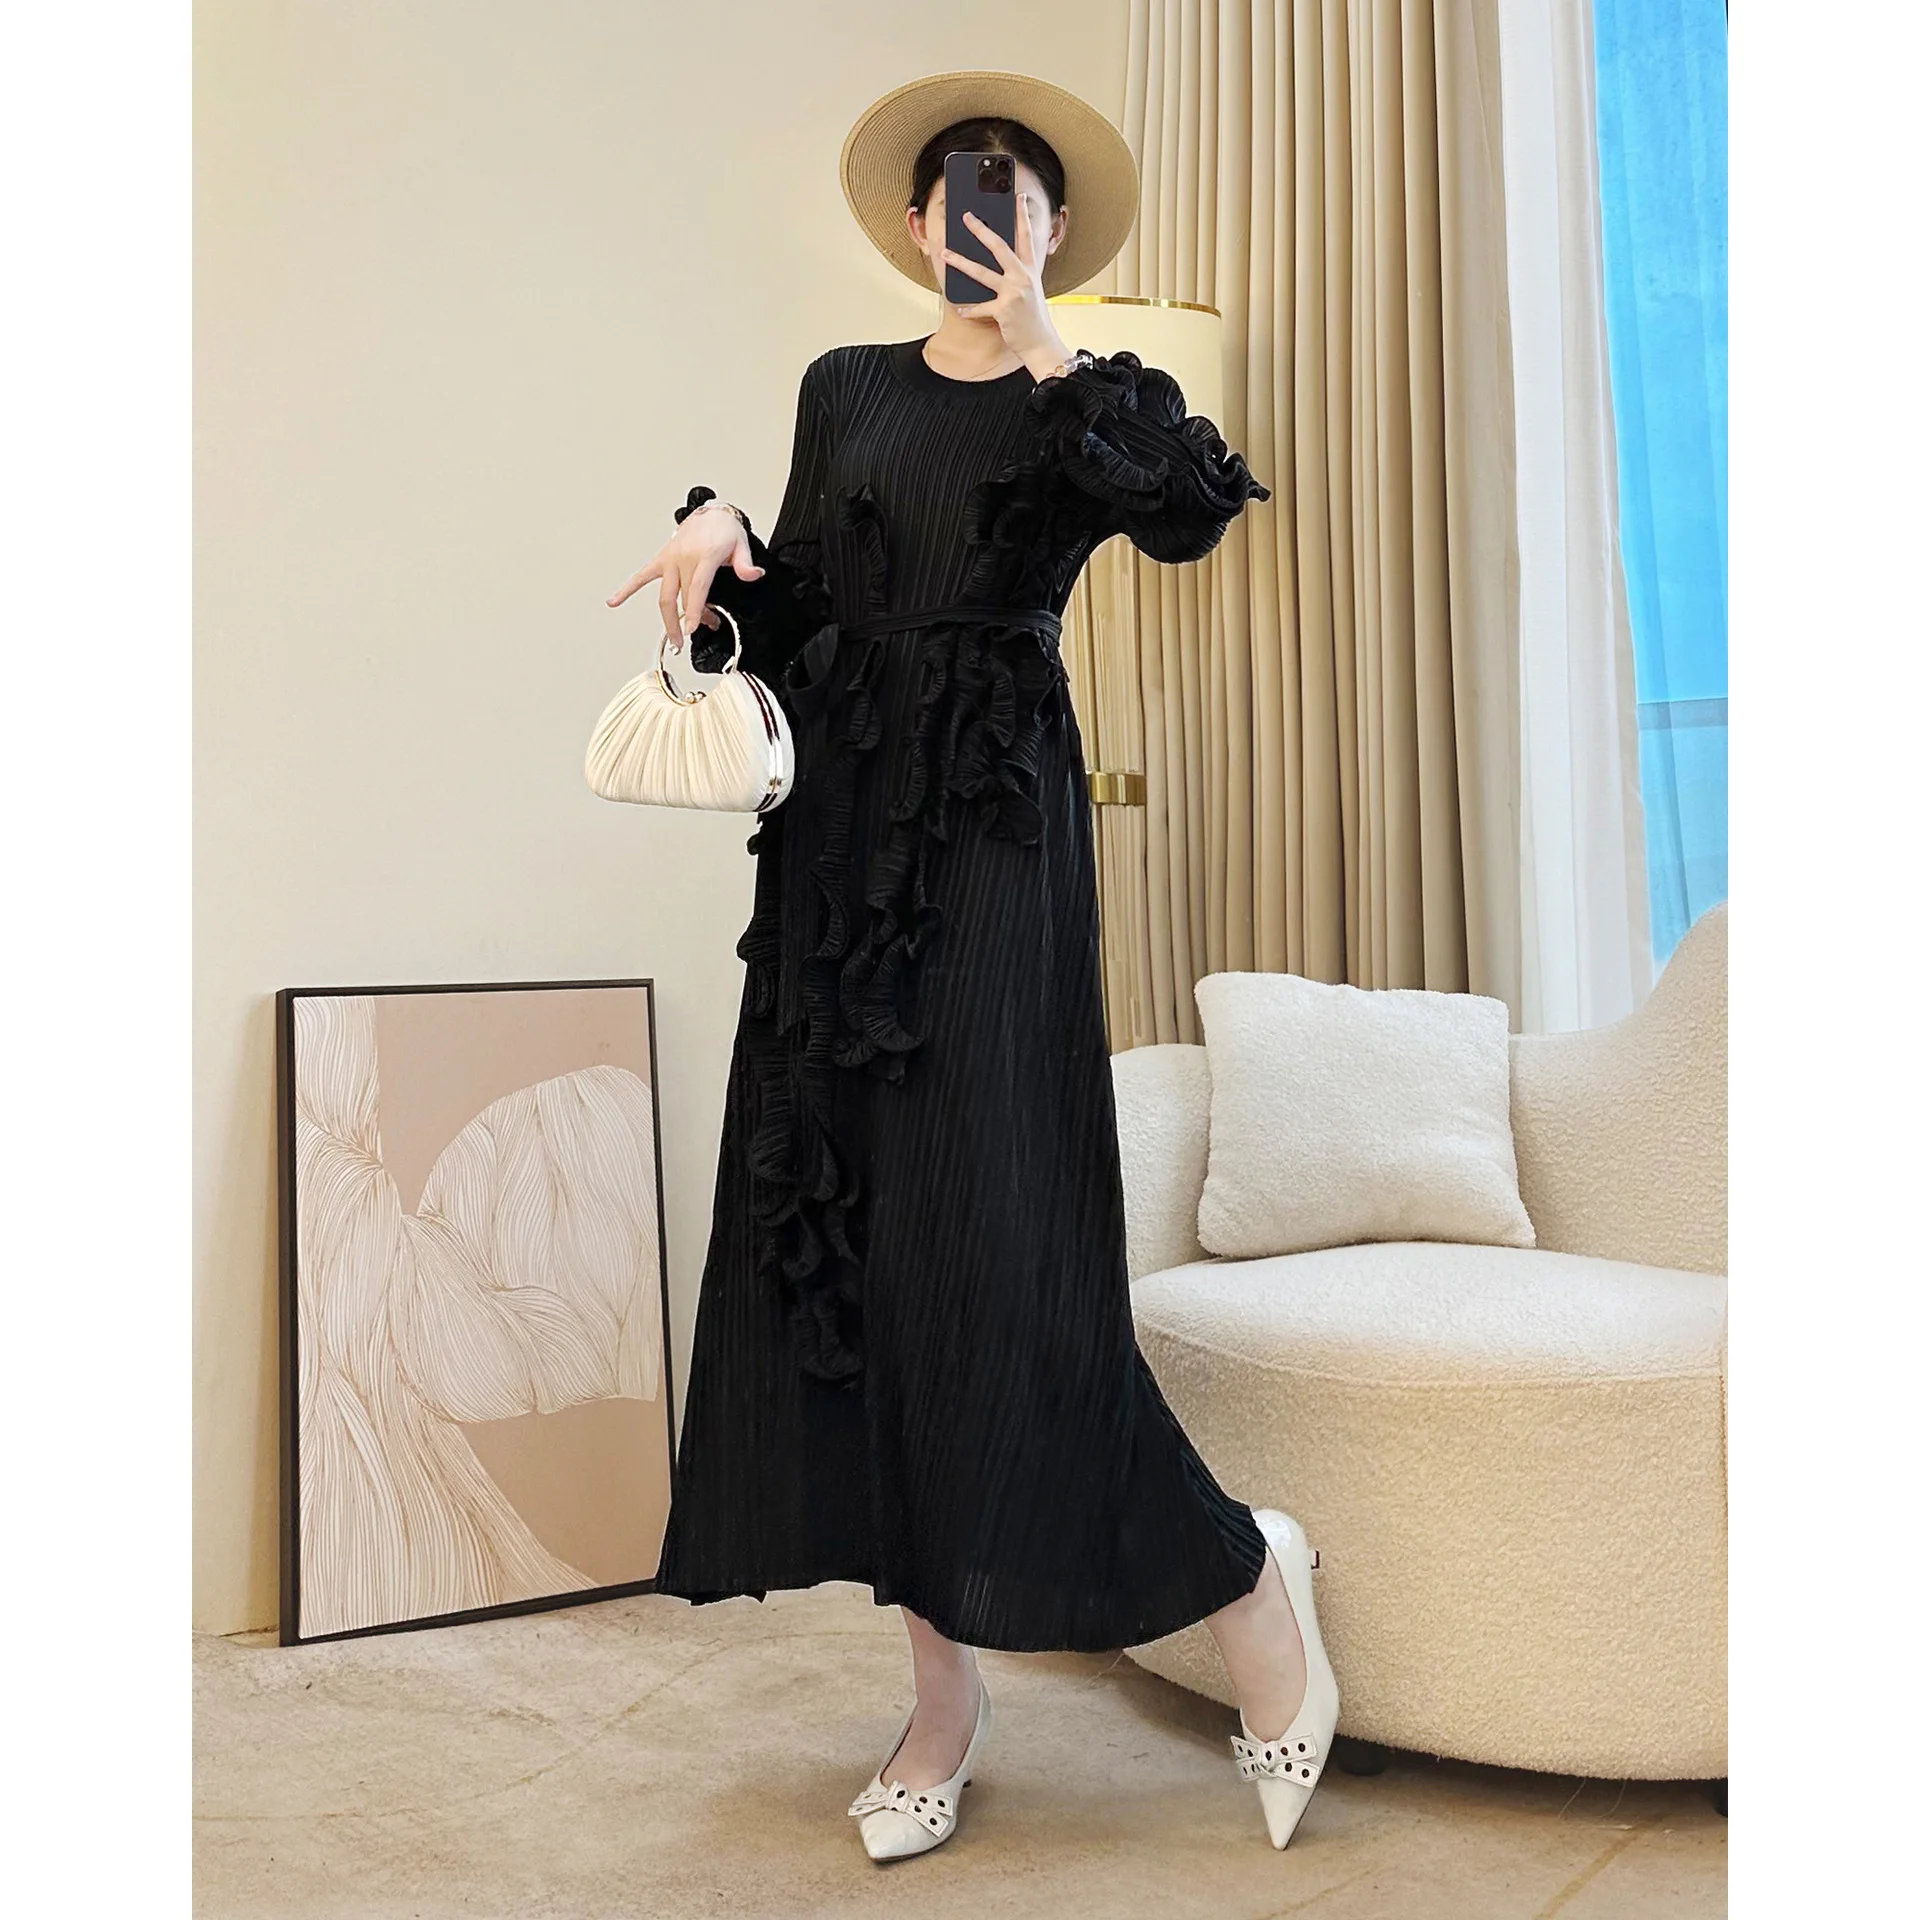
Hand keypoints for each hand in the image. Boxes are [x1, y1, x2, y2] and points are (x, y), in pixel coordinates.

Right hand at [605, 505, 761, 639]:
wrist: (711, 513)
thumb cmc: (724, 530)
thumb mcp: (742, 544)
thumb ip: (746, 564)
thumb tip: (754, 575)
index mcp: (704, 556)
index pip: (697, 588)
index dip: (694, 610)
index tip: (692, 627)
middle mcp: (684, 558)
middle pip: (683, 597)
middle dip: (689, 619)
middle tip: (694, 634)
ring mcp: (671, 559)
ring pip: (665, 595)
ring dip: (668, 619)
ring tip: (673, 639)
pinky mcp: (662, 559)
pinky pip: (641, 576)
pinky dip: (627, 589)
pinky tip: (614, 601)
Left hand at [943, 192, 1072, 376]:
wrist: (1041, 343)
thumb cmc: (1033, 318)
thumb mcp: (1029, 291)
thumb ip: (1016, 275)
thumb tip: (997, 264)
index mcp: (1030, 270)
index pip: (1026, 237)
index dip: (1022, 215)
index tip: (1018, 197)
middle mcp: (1022, 277)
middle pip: (999, 247)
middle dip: (981, 230)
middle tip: (966, 217)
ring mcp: (1013, 293)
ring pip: (982, 273)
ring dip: (961, 262)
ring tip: (946, 254)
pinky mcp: (1003, 310)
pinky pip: (980, 307)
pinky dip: (969, 310)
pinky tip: (959, 308)